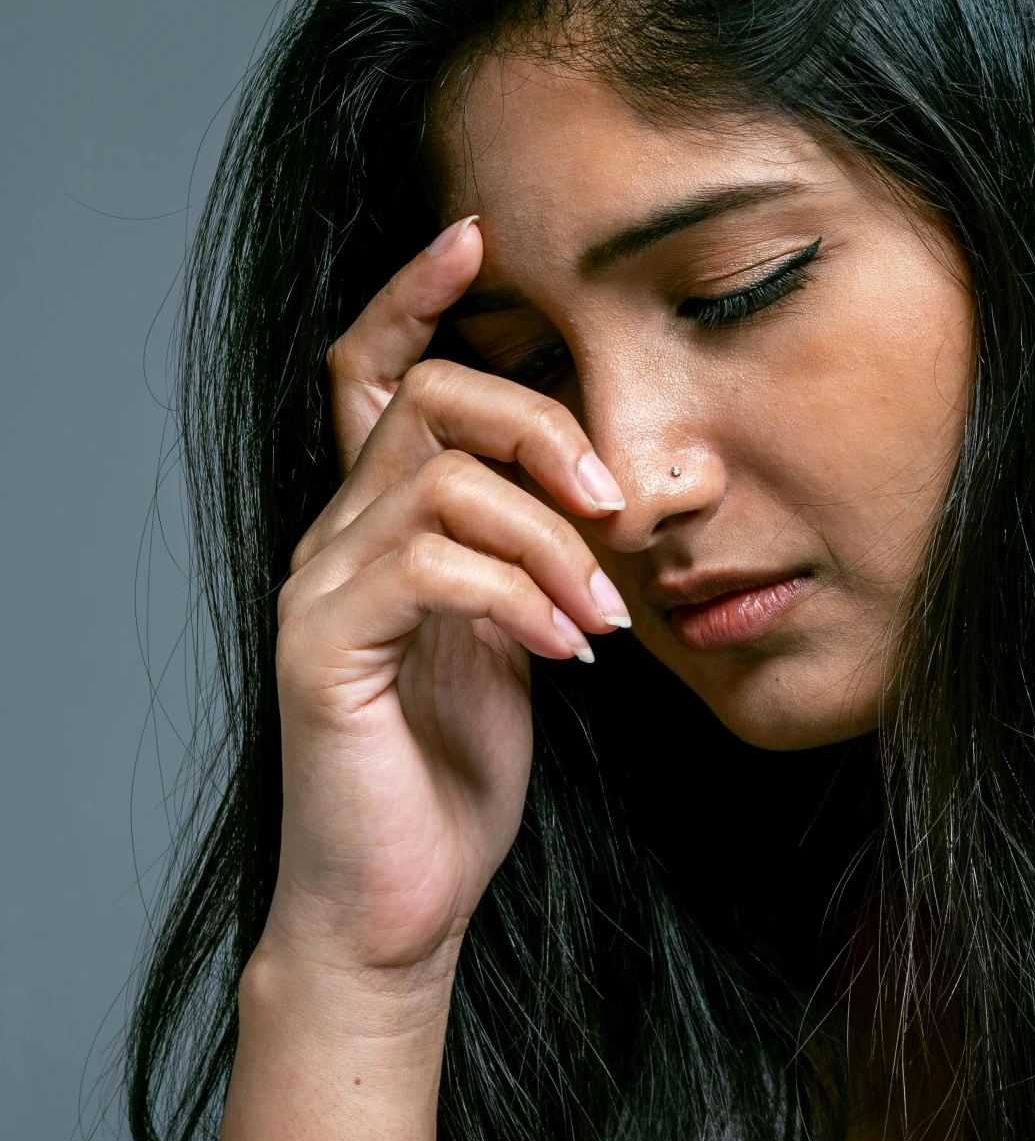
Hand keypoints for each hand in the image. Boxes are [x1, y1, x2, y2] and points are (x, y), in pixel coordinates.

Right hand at [262, 217, 629, 988]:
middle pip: (427, 400)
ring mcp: (318, 592)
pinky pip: (432, 567)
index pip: (371, 370)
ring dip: (551, 537)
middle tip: (612, 501)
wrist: (397, 903)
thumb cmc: (457, 771)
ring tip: (602, 615)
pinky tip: (568, 654)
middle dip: (537, 424)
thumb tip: (610, 488)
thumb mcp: (517, 634)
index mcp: (377, 522)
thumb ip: (534, 552)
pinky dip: (521, 597)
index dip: (415, 292)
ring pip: (440, 478)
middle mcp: (332, 539)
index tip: (482, 237)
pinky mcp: (324, 652)